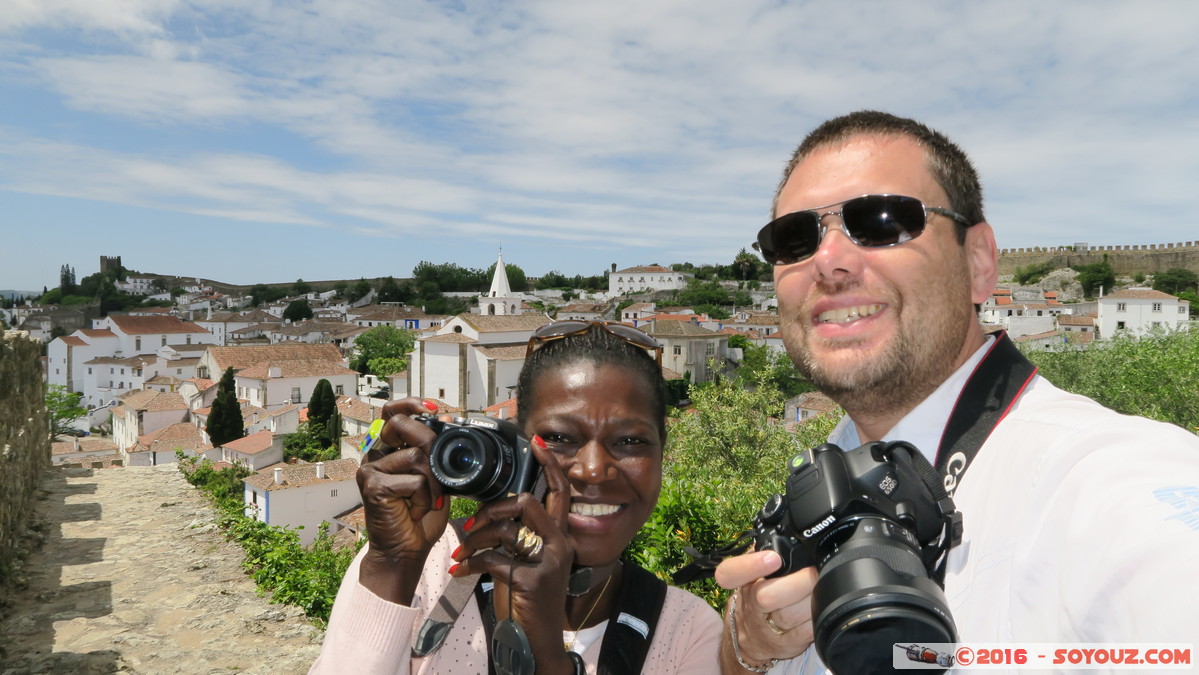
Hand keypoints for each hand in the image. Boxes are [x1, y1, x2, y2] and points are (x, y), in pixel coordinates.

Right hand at [356, 398, 448, 603]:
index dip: (411, 403)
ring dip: (434, 482)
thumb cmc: (419, 517)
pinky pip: (414, 480)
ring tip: (429, 501)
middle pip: (401, 424)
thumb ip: (438, 452)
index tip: (434, 407)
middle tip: (441, 469)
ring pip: (416, 456)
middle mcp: (374, 456)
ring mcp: (370, 471)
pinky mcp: (373, 487)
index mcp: (388, 450)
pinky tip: (417, 512)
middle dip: (429, 441)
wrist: (406, 551)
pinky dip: (426, 498)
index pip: (392, 412)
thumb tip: (448, 419)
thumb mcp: (436, 479)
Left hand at [449, 437, 577, 672]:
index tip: (536, 443)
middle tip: (473, 522)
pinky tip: (460, 571)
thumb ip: (520, 535)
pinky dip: (470, 563)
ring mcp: (547, 562)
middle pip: (527, 502)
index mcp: (559, 536)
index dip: (549, 464)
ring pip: (505, 530)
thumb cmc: (527, 600)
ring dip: (475, 539)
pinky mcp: (531, 580)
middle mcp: (559, 545)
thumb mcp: (528, 562)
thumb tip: (494, 511)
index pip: (560, 491)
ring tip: (461, 552)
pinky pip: (493, 558)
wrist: (535, 642)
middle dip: (494, 507)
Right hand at [716, 550, 817, 668]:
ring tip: (823, 586)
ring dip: (811, 600)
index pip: (730, 573)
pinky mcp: (785, 645)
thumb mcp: (755, 569)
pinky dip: (817, 618)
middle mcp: (750, 604)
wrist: (751, 636)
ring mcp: (766, 628)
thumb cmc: (759, 591)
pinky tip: (822, 605)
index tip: (773, 558)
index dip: (750, 566)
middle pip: (766, 597)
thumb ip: (767, 549)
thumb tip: (795, 531)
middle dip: (797, 583)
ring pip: (789, 616)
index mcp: (741, 580)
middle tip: (814, 572)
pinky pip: (805, 633)